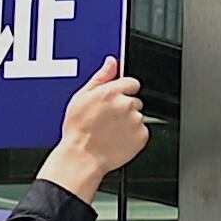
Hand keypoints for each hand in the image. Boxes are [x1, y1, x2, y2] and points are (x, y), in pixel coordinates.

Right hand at [43, 65, 151, 196]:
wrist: (82, 157)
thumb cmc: (78, 130)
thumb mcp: (82, 97)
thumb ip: (101, 77)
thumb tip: (111, 62)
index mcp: (112, 92)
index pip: (131, 82)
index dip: (123, 91)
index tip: (115, 100)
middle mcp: (127, 105)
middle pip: (134, 100)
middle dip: (124, 107)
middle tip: (108, 119)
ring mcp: (136, 121)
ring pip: (137, 116)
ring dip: (128, 121)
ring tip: (110, 130)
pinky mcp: (142, 136)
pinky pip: (141, 131)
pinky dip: (133, 135)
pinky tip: (117, 138)